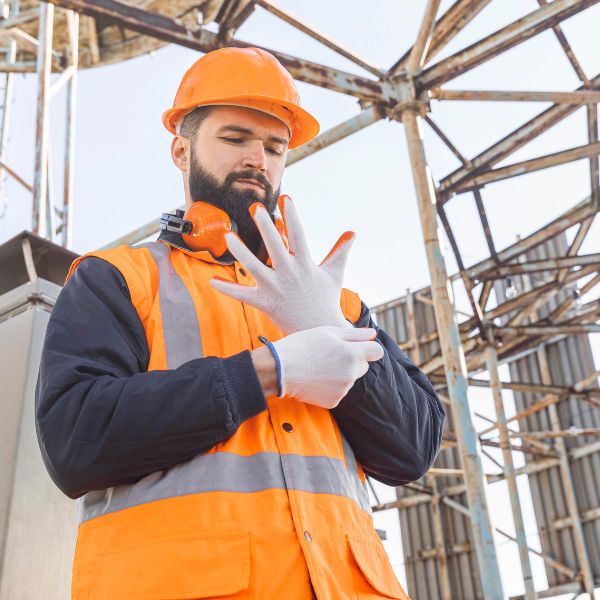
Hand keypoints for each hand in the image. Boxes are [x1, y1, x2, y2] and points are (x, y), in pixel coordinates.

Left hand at [210, 195, 354, 333]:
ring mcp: (275, 289)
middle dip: (266, 227)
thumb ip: (340, 251)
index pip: (299, 236)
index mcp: (306, 264)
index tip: (286, 198)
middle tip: (256, 208)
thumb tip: (353, 232)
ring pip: (254, 267)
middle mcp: (289, 274)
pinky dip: (228, 289)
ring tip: (228, 235)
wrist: (319, 331)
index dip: (292, 217)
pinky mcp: (265, 303)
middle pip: (275, 247)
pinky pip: (243, 295)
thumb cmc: (326, 299)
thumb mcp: (335, 274)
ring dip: (240, 251)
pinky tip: (212, 280)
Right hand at [272, 326, 382, 408]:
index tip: (356, 346)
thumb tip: (373, 334)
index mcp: (352, 354)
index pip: (377, 352)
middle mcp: (351, 374)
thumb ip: (355, 334)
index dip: (367, 347)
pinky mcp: (333, 402)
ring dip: (340, 373)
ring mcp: (343, 390)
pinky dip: (331, 386)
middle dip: (352, 360)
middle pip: (363, 366)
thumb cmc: (302, 345)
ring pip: (349, 379)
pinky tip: (316, 378)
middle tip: (330, 355)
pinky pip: (339, 391)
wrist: (279, 370)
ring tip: (319, 366)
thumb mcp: (328, 332)